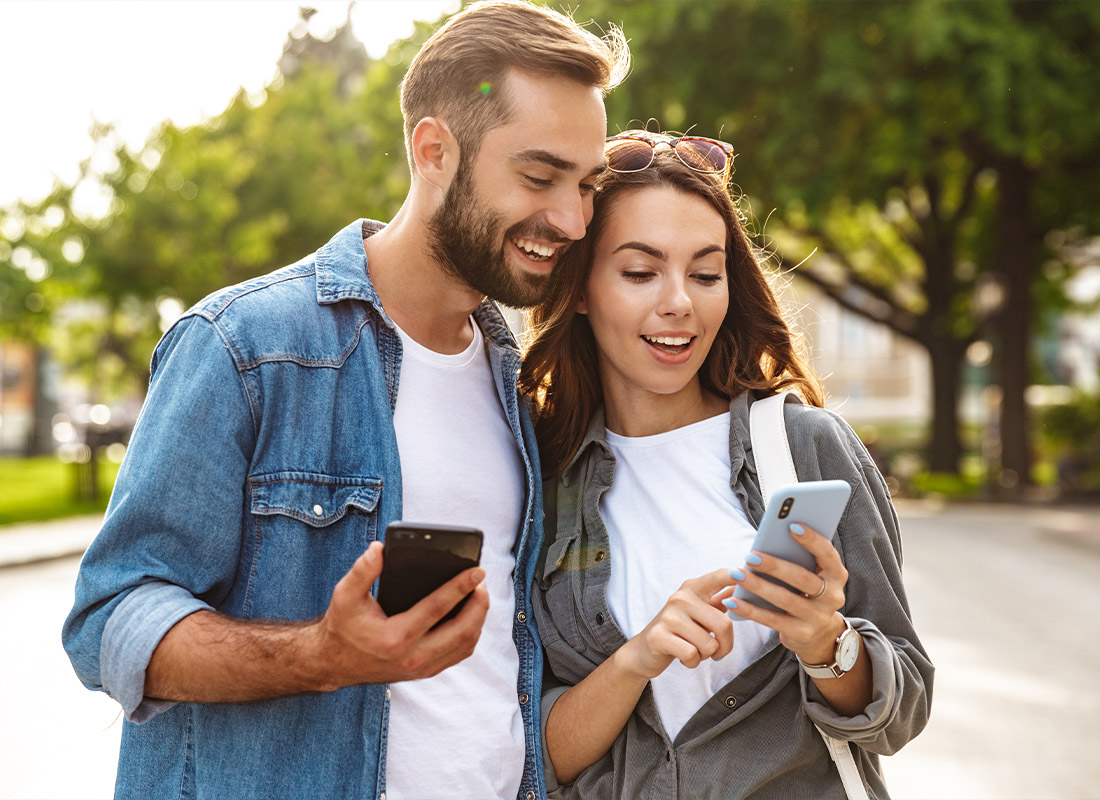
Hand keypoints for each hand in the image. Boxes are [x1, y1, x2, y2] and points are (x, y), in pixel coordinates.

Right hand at [316, 541, 489, 687]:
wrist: (334, 663)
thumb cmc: (343, 625)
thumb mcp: (345, 594)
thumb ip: (362, 570)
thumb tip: (379, 549)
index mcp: (395, 638)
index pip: (438, 608)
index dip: (460, 587)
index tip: (477, 570)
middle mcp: (412, 657)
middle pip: (462, 631)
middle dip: (479, 604)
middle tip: (482, 581)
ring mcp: (421, 668)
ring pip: (465, 645)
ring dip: (478, 618)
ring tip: (479, 594)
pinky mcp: (426, 672)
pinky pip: (459, 654)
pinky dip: (470, 633)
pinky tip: (470, 614)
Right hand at [618, 568, 735, 680]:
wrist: (645, 650)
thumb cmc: (680, 631)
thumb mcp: (699, 611)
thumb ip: (720, 598)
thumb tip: (744, 581)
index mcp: (693, 588)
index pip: (718, 577)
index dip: (733, 575)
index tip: (744, 571)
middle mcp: (681, 598)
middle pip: (724, 624)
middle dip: (725, 645)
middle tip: (716, 650)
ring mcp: (669, 616)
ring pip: (709, 645)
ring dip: (706, 655)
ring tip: (693, 649)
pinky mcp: (659, 636)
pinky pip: (692, 655)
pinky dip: (693, 662)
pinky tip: (683, 657)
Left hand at [723, 523, 847, 664]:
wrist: (818, 634)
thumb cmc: (807, 592)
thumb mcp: (812, 574)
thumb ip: (800, 558)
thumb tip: (770, 537)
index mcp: (837, 575)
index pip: (828, 555)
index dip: (812, 540)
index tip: (791, 525)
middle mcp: (832, 597)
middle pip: (802, 578)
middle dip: (775, 566)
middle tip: (750, 556)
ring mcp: (818, 617)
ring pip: (785, 599)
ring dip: (758, 586)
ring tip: (737, 574)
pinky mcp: (801, 633)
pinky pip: (772, 620)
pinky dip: (750, 610)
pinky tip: (733, 600)